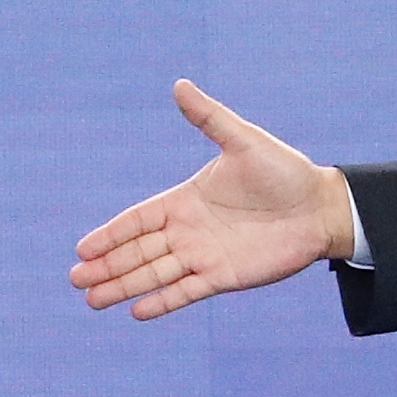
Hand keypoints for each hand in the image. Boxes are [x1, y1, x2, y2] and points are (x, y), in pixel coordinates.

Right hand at [70, 81, 362, 320]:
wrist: (320, 207)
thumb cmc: (285, 171)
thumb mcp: (244, 141)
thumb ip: (209, 118)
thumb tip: (180, 85)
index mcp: (186, 200)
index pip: (138, 220)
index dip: (111, 234)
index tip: (82, 249)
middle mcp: (189, 231)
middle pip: (139, 251)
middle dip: (107, 266)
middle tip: (75, 280)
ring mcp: (204, 256)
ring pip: (155, 275)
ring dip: (124, 287)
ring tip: (93, 300)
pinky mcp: (224, 276)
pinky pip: (186, 292)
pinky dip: (162, 302)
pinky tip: (136, 311)